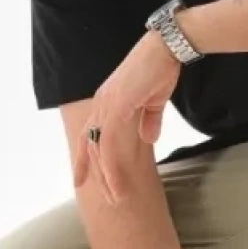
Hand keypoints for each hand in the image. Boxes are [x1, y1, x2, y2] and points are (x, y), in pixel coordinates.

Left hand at [72, 31, 181, 204]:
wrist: (167, 48)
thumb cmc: (161, 69)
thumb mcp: (155, 101)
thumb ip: (149, 119)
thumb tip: (149, 137)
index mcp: (107, 103)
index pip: (90, 136)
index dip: (84, 159)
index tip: (80, 181)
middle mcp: (100, 106)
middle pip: (90, 147)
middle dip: (95, 175)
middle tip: (105, 200)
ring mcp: (106, 106)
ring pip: (99, 151)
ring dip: (107, 177)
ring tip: (116, 198)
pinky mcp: (116, 107)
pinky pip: (110, 144)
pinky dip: (112, 166)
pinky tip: (118, 183)